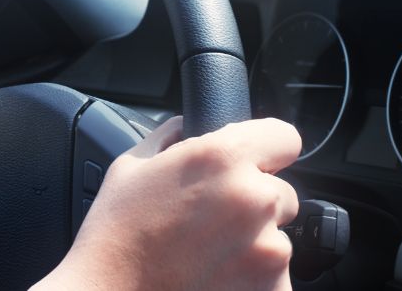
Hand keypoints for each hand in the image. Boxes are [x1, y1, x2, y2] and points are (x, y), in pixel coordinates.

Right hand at [34, 117, 301, 290]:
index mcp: (223, 158)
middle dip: (255, 205)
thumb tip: (188, 127)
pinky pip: (276, 278)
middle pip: (281, 194)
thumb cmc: (115, 238)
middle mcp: (254, 199)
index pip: (285, 138)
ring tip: (206, 257)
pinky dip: (253, 280)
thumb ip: (172, 137)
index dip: (269, 151)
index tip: (257, 164)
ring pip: (278, 239)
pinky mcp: (273, 290)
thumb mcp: (132, 166)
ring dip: (253, 245)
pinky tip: (214, 278)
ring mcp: (268, 250)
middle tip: (212, 223)